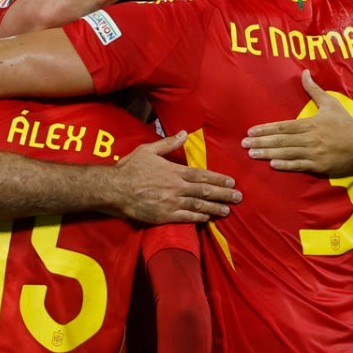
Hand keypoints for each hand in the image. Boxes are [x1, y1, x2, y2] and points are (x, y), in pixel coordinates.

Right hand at [114, 133, 241, 223]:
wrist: (114, 189)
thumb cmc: (130, 168)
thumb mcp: (148, 150)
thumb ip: (169, 143)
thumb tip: (184, 134)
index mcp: (175, 171)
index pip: (202, 175)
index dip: (219, 179)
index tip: (231, 181)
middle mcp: (177, 187)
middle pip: (205, 192)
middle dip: (224, 194)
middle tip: (238, 197)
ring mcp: (171, 203)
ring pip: (199, 206)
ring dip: (215, 208)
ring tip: (228, 210)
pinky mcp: (164, 216)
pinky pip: (186, 218)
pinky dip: (198, 219)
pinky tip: (208, 219)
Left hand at [242, 70, 352, 175]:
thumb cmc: (346, 124)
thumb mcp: (331, 104)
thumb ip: (314, 90)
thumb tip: (304, 72)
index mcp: (310, 124)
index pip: (283, 126)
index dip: (266, 129)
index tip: (251, 130)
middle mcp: (310, 138)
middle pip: (281, 140)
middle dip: (261, 141)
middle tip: (244, 143)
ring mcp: (314, 153)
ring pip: (287, 153)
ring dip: (268, 153)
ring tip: (252, 154)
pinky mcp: (319, 166)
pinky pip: (299, 165)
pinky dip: (286, 165)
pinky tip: (272, 164)